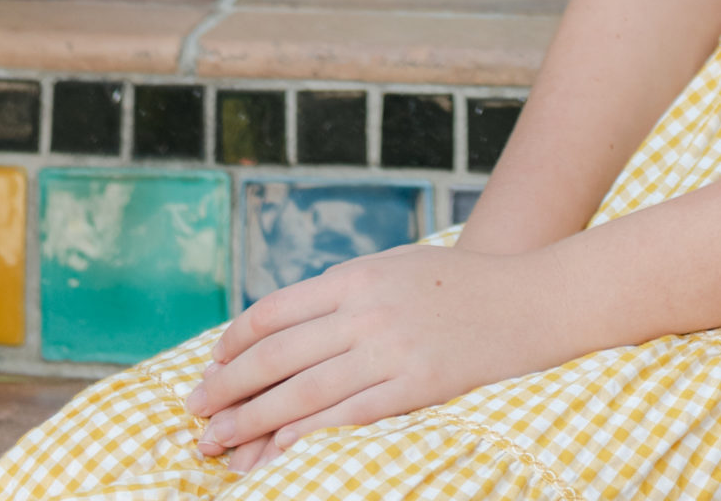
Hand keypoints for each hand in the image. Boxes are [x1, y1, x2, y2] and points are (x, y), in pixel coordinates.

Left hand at [184, 239, 558, 475]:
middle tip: (192, 412)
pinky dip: (301, 436)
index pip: (276, 311)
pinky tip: (273, 451)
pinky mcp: (413, 389)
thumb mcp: (396, 269)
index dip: (235, 341)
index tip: (210, 365)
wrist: (528, 301)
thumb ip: (344, 293)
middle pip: (276, 355)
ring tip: (214, 443)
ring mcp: (389, 351)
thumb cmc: (459, 284)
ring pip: (300, 393)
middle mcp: (366, 310)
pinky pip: (343, 418)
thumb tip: (284, 327)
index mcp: (358, 276)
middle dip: (226, 387)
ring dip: (249, 422)